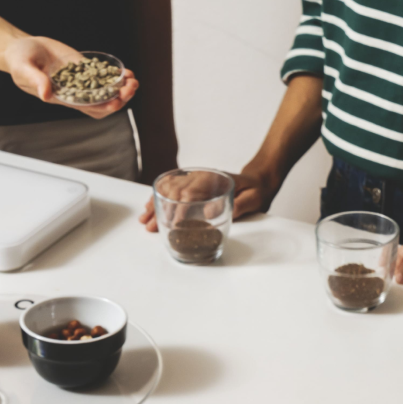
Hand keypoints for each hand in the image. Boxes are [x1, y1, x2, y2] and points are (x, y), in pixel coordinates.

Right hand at [4, 36, 137, 118]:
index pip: (88, 108)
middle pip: (102, 103)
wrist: (22, 48)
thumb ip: (35, 80)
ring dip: (121, 89)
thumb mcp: (23, 69)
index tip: (117, 100)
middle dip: (119, 98)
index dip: (104, 107)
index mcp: (63, 98)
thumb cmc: (18, 61)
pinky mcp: (83, 67)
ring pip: (106, 91)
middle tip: (131, 86)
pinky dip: (115, 75)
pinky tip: (126, 70)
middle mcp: (75, 92)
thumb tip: (47, 94)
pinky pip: (103, 75)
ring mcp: (81, 80)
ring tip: (133, 79)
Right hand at [138, 169, 275, 230]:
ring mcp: (195, 179)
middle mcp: (201, 177)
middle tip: (149, 226)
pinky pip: (172, 189)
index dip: (179, 209)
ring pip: (169, 191)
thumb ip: (239, 204)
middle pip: (174, 192)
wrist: (259, 178)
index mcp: (214, 179)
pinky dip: (159, 197)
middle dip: (160, 209)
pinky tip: (149, 206)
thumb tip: (212, 211)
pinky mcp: (193, 184)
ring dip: (155, 204)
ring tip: (144, 219)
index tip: (172, 224)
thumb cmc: (256, 190)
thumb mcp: (254, 198)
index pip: (191, 193)